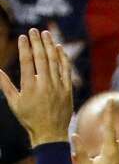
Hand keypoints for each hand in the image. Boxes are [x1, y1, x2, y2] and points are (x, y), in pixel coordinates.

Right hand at [0, 30, 74, 145]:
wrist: (50, 133)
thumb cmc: (29, 118)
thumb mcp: (14, 102)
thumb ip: (5, 84)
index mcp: (29, 86)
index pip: (27, 61)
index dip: (24, 47)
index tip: (23, 37)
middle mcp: (45, 85)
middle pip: (41, 58)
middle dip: (37, 42)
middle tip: (34, 30)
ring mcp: (58, 87)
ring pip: (54, 62)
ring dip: (50, 46)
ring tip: (46, 33)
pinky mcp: (68, 90)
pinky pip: (66, 71)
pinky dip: (63, 58)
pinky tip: (59, 48)